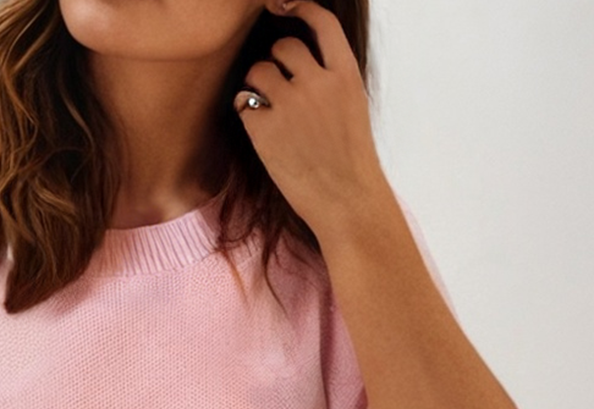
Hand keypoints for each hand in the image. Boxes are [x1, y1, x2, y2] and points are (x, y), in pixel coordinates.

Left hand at [233, 0, 391, 242]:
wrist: (346, 203)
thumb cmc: (349, 164)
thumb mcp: (352, 110)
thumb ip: (330, 81)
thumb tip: (300, 63)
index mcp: (345, 75)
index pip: (322, 22)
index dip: (301, 7)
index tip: (285, 6)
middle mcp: (318, 82)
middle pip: (284, 46)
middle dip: (276, 62)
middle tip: (278, 88)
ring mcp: (291, 104)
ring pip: (259, 71)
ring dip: (257, 85)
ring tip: (267, 110)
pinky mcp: (266, 128)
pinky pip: (243, 103)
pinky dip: (246, 112)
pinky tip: (259, 131)